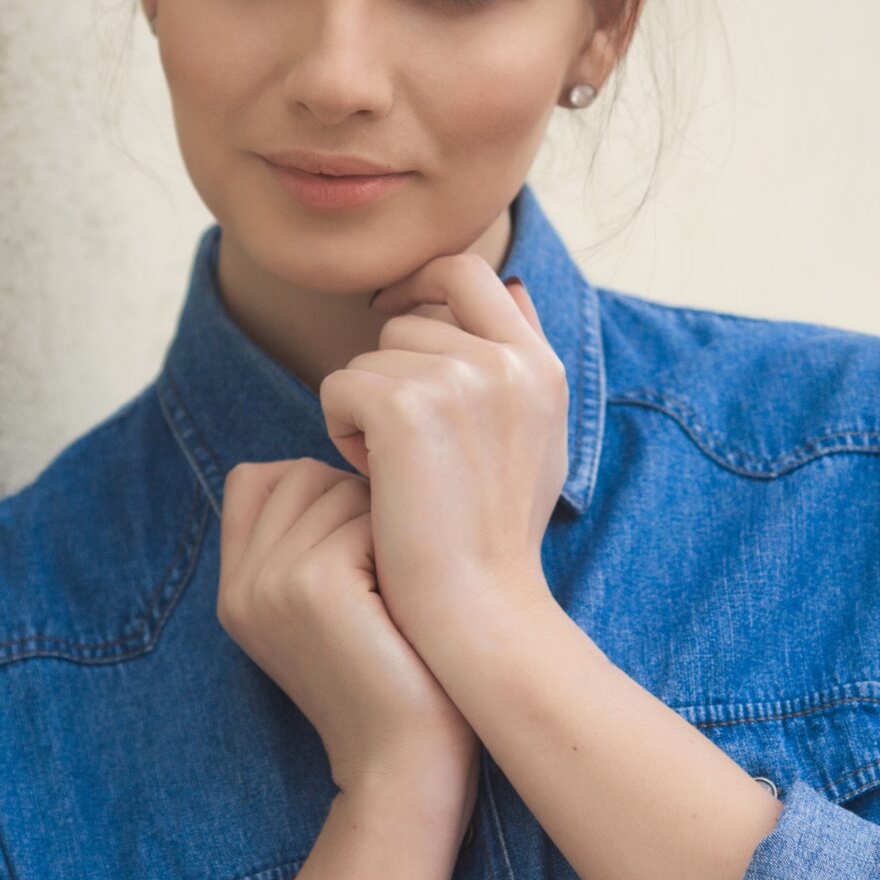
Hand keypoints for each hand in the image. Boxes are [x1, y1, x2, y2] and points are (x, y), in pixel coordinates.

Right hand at [215, 457, 476, 801]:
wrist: (408, 761)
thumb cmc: (395, 672)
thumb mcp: (336, 602)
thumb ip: (314, 535)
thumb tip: (348, 450)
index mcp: (237, 586)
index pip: (260, 476)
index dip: (320, 493)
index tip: (362, 553)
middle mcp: (241, 583)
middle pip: (304, 473)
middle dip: (361, 509)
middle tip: (386, 585)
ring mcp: (268, 583)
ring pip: (339, 487)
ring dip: (385, 528)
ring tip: (393, 598)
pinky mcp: (311, 585)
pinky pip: (366, 516)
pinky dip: (400, 549)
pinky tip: (404, 606)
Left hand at [314, 253, 568, 655]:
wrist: (479, 608)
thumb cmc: (497, 535)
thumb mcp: (538, 437)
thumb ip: (523, 362)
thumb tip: (512, 284)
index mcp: (540, 364)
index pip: (469, 271)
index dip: (421, 281)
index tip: (391, 313)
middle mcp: (507, 360)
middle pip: (409, 320)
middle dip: (390, 374)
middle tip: (402, 447)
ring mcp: (460, 379)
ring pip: (369, 357)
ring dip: (364, 408)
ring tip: (395, 472)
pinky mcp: (405, 406)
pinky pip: (339, 387)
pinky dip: (340, 430)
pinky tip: (371, 478)